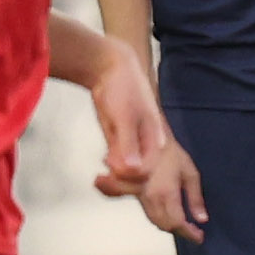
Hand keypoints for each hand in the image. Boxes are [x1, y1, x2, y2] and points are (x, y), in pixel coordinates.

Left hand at [84, 53, 165, 196]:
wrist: (109, 69)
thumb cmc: (122, 87)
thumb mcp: (124, 115)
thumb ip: (128, 143)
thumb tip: (131, 169)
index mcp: (155, 142)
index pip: (146, 172)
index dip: (128, 177)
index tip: (110, 170)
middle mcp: (146, 149)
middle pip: (139, 180)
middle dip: (121, 184)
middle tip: (101, 179)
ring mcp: (133, 149)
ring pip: (127, 178)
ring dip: (114, 184)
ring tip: (100, 180)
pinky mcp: (120, 147)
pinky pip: (118, 171)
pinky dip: (109, 177)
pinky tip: (100, 176)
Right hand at [132, 141, 208, 241]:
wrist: (144, 137)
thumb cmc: (169, 152)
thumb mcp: (190, 172)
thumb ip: (195, 197)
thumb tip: (202, 218)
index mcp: (166, 192)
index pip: (177, 223)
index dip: (188, 233)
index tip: (198, 237)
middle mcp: (151, 197)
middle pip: (165, 225)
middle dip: (180, 231)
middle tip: (193, 231)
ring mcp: (140, 196)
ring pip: (155, 221)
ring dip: (169, 226)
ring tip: (183, 225)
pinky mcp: (134, 194)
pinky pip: (147, 212)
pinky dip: (158, 218)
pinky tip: (167, 216)